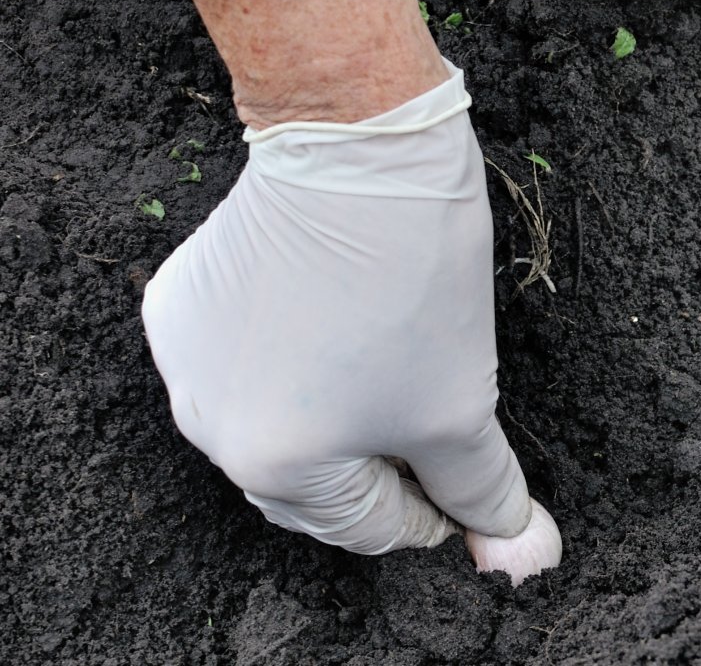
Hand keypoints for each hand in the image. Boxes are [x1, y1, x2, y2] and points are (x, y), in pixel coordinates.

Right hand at [142, 66, 545, 561]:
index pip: (369, 525)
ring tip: (396, 377)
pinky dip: (291, 361)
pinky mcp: (180, 301)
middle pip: (313, 485)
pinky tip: (340, 330)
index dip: (435, 511)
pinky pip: (242, 360)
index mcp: (272, 465)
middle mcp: (207, 425)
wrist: (358, 149)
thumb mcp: (462, 403)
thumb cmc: (408, 278)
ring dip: (335, 417)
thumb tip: (520, 551)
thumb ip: (484, 491)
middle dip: (382, 470)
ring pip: (276, 422)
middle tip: (441, 438)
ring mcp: (184, 361)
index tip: (472, 489)